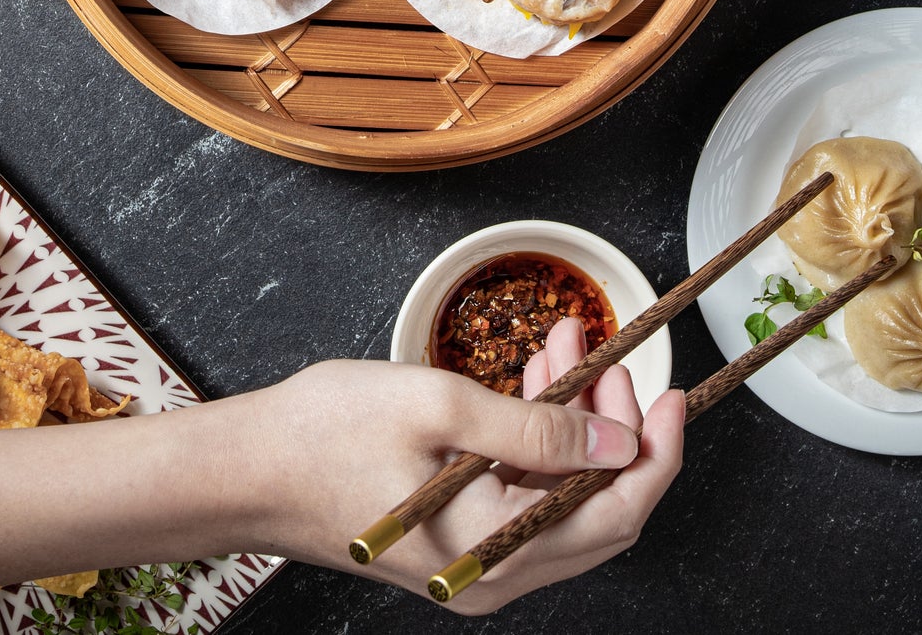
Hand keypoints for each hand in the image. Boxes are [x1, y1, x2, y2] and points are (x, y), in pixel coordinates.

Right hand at [249, 318, 684, 612]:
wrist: (247, 472)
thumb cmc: (325, 435)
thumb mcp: (439, 407)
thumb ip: (536, 428)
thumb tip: (617, 443)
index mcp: (495, 551)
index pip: (616, 515)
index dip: (657, 454)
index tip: (674, 395)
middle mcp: (493, 574)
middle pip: (596, 510)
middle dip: (614, 428)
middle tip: (604, 356)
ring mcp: (472, 563)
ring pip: (559, 497)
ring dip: (574, 424)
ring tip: (562, 347)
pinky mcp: (452, 542)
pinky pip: (521, 496)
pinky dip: (537, 438)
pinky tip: (528, 382)